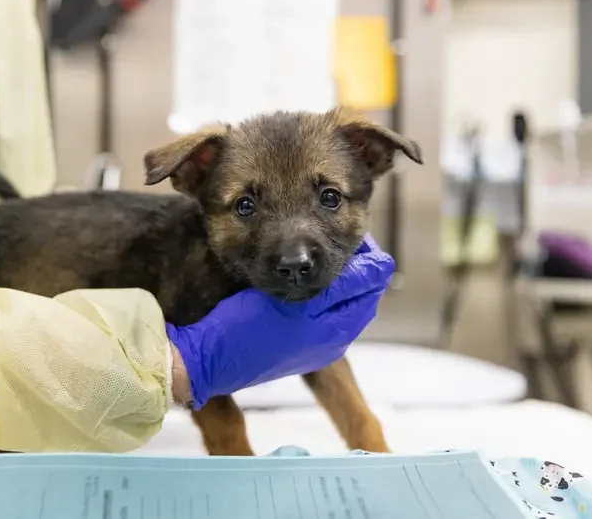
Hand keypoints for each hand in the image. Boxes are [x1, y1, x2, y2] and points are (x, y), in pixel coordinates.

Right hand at [168, 234, 394, 408]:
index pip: (373, 283)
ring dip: (337, 278)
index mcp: (339, 332)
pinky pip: (322, 314)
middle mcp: (333, 342)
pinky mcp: (296, 347)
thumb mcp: (298, 302)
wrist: (208, 360)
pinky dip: (321, 293)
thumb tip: (383, 266)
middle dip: (353, 264)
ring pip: (341, 303)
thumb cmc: (249, 327)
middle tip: (330, 237)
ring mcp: (315, 347)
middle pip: (360, 293)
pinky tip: (300, 281)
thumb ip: (343, 285)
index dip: (366, 253)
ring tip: (317, 254)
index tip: (346, 230)